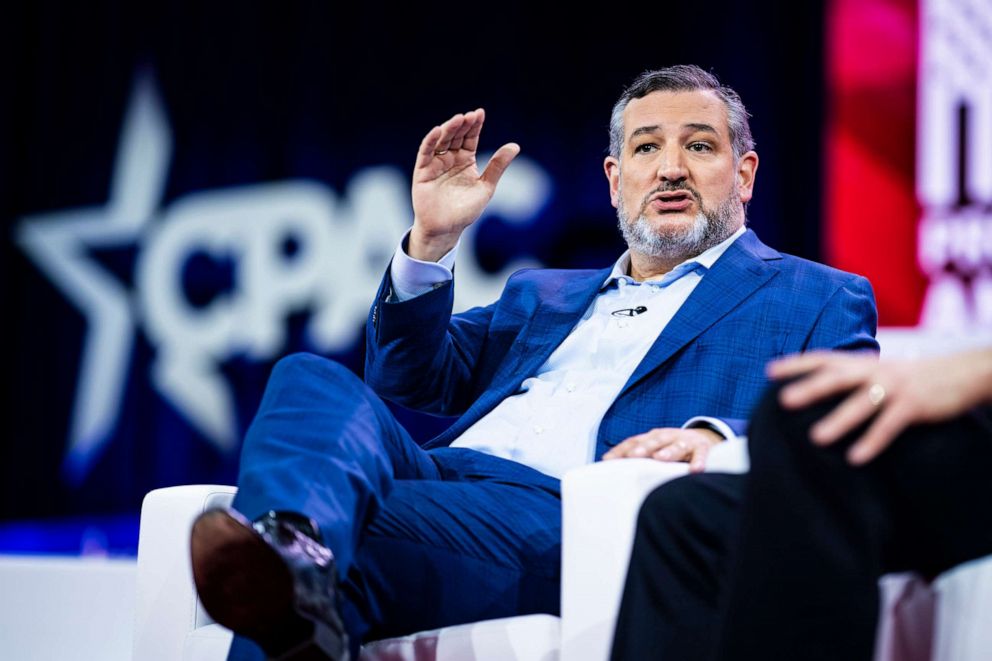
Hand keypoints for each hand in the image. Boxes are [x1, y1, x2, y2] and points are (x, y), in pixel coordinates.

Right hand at [409, 108, 519, 261]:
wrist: (447, 229)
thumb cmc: (466, 210)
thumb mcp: (486, 187)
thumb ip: (497, 166)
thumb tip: (515, 146)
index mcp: (465, 160)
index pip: (470, 138)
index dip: (474, 126)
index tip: (480, 113)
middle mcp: (450, 159)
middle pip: (456, 137)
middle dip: (462, 125)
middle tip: (470, 116)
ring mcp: (435, 164)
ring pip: (441, 141)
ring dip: (448, 129)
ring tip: (458, 119)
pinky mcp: (422, 171)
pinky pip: (425, 152)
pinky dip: (430, 141)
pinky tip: (437, 131)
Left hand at [603, 427, 722, 471]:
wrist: (705, 440)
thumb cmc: (673, 449)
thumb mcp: (655, 451)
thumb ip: (638, 460)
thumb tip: (610, 470)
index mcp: (652, 438)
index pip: (634, 442)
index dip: (621, 450)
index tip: (607, 460)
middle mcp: (667, 437)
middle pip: (653, 441)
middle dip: (643, 448)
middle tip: (633, 455)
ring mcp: (685, 441)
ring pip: (676, 445)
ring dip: (668, 451)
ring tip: (660, 458)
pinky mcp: (703, 448)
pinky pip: (701, 455)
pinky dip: (698, 461)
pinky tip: (695, 470)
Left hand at [768, 349, 991, 464]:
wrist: (959, 373)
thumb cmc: (908, 376)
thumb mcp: (876, 369)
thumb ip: (849, 375)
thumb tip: (813, 386)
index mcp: (861, 362)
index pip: (822, 358)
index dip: (796, 363)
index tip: (769, 371)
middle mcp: (873, 371)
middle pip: (836, 378)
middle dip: (810, 388)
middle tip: (783, 401)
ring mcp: (893, 388)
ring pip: (861, 404)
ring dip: (838, 421)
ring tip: (815, 438)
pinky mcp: (913, 406)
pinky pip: (889, 426)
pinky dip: (872, 441)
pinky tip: (855, 458)